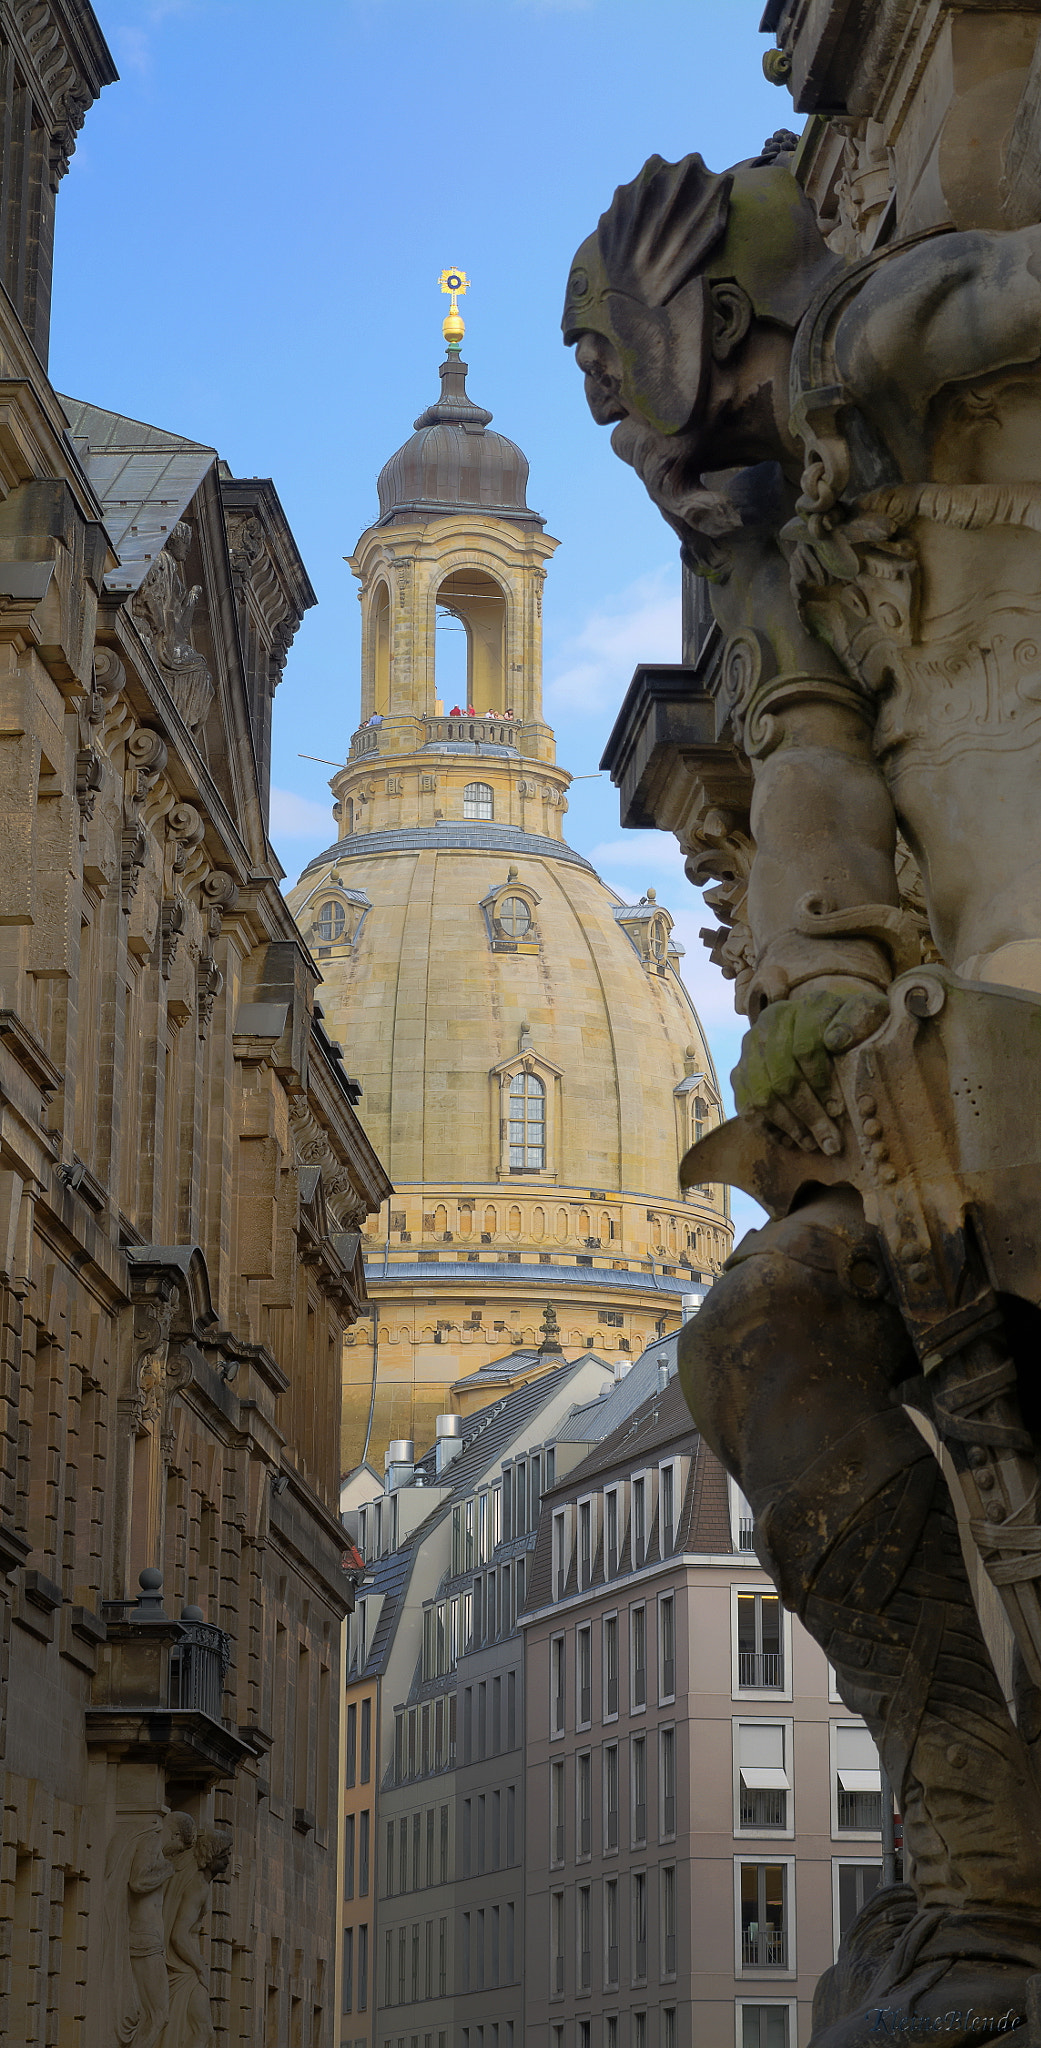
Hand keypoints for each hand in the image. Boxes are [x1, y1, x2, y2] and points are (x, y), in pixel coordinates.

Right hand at [732, 984, 888, 1152]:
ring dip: (790, 1126)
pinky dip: (769, 1128)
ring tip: (814, 1144)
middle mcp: (766, 1027)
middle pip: (782, 1078)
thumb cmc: (852, 1027)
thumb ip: (858, 1019)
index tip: (839, 1109)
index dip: (822, 1082)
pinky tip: (791, 1141)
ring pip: (763, 1096)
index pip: (803, 1048)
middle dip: (808, 1115)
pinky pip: (748, 1107)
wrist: (826, 1025)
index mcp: (797, 1010)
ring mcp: (749, 1052)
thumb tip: (835, 1040)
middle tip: (831, 1142)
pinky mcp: (740, 1075)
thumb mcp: (866, 1014)